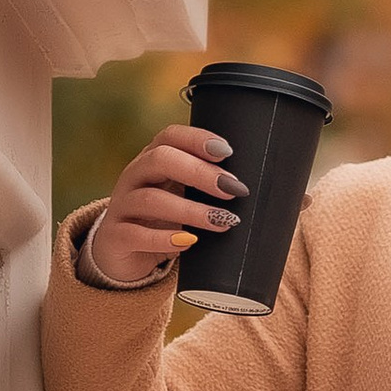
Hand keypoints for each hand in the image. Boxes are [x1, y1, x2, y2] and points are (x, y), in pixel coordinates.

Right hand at [82, 126, 245, 287]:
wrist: (123, 254)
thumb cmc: (164, 219)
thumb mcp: (185, 197)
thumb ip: (213, 188)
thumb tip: (274, 192)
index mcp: (152, 160)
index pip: (169, 136)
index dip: (197, 139)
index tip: (227, 152)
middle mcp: (134, 177)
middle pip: (159, 160)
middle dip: (199, 172)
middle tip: (233, 190)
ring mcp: (122, 206)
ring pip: (150, 200)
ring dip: (191, 211)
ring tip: (223, 222)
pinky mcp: (115, 237)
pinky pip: (135, 234)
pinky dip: (163, 239)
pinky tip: (188, 242)